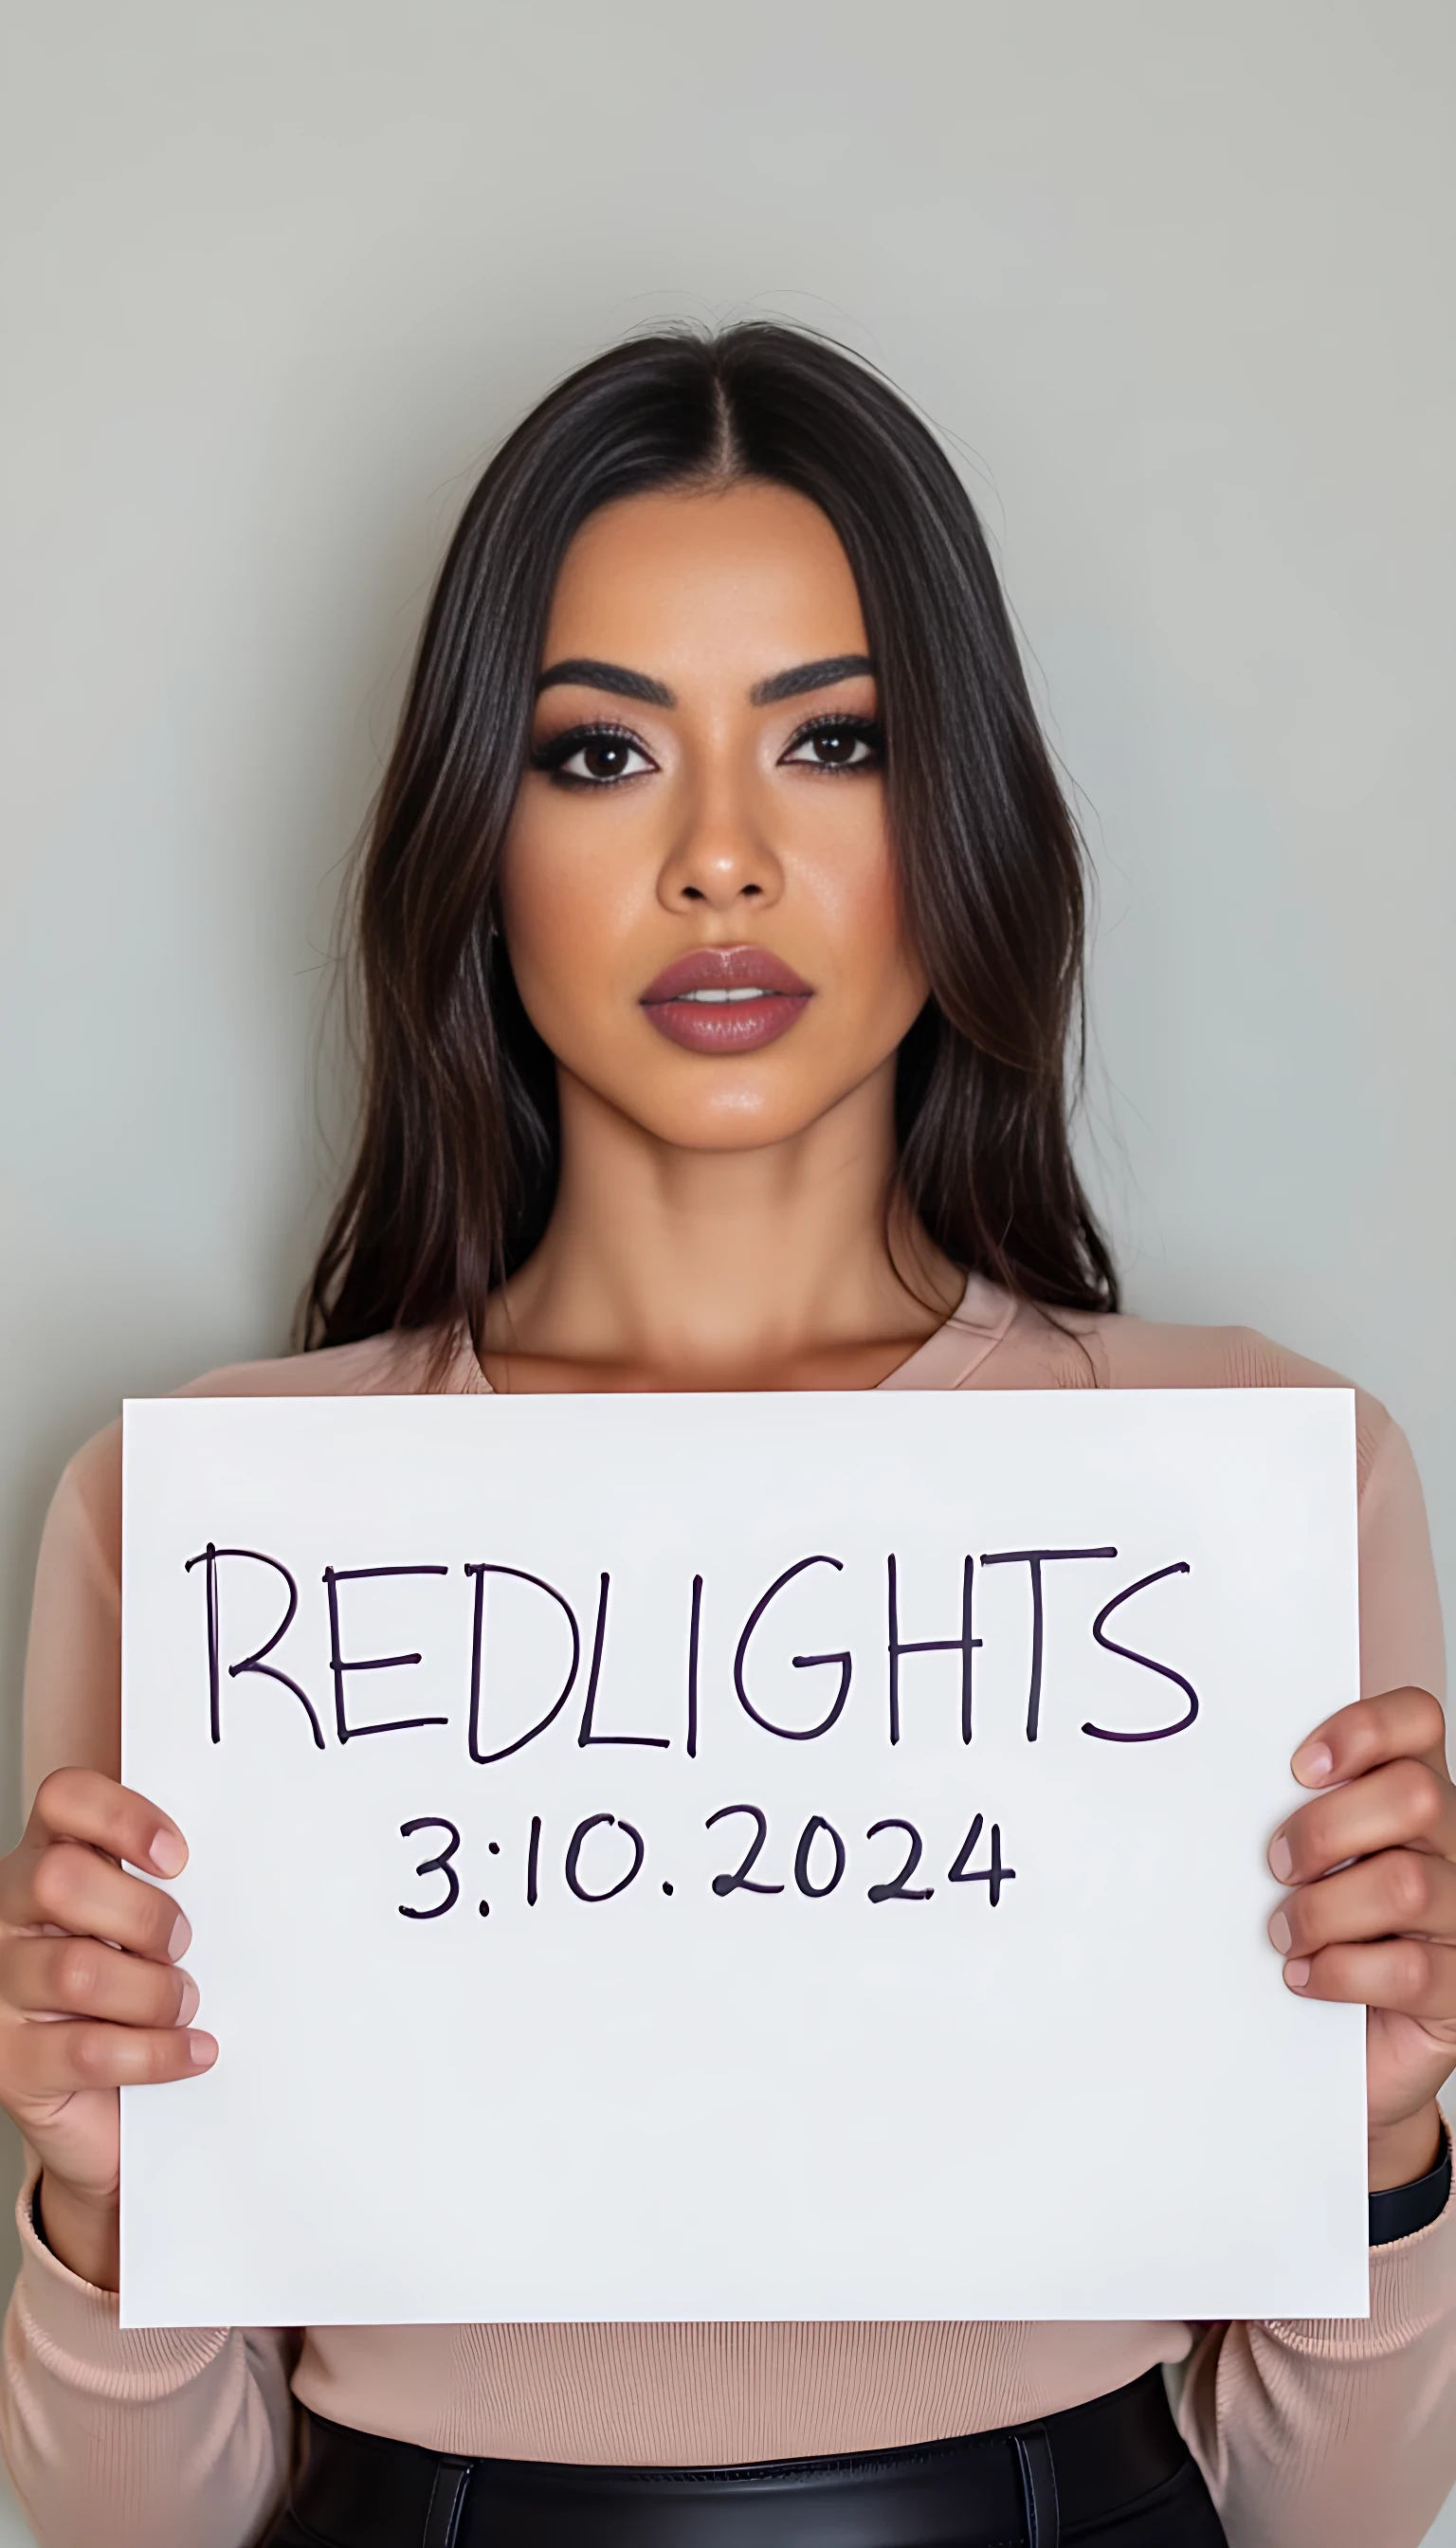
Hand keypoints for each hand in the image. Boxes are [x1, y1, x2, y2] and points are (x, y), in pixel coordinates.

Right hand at [0, 1769, 214, 2286]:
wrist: (107, 2109)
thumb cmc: (136, 1995)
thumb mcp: (146, 1928)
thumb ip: (169, 1887)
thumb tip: (251, 1856)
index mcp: (47, 1859)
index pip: (62, 1799)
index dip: (120, 1815)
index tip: (179, 1857)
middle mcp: (10, 1916)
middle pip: (61, 1879)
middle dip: (144, 1914)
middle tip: (184, 1943)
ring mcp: (2, 1990)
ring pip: (77, 1970)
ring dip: (154, 1991)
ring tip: (184, 2003)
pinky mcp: (13, 2064)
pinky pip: (90, 2050)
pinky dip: (157, 2052)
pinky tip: (192, 2051)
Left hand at [1268, 1687, 1455, 2190]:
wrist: (1328, 2053)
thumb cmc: (1311, 1939)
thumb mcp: (1301, 1866)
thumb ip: (1289, 1816)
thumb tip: (1218, 1786)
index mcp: (1412, 1795)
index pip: (1419, 1721)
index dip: (1367, 1728)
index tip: (1300, 1768)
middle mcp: (1450, 1847)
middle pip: (1418, 1795)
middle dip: (1327, 1828)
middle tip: (1277, 1864)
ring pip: (1407, 1884)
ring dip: (1322, 1910)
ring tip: (1284, 1932)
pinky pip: (1409, 1969)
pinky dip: (1340, 1974)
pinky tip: (1305, 1978)